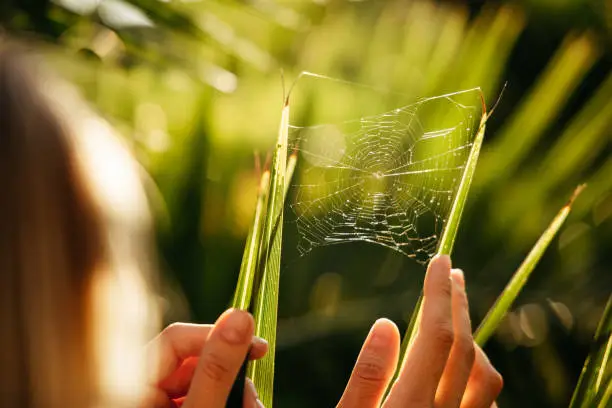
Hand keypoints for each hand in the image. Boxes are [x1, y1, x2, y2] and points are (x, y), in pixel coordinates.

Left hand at [142, 309, 267, 407]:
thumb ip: (216, 369)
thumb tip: (240, 316)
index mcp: (130, 382)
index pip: (177, 337)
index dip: (219, 337)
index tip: (258, 348)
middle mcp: (140, 389)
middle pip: (193, 361)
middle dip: (231, 375)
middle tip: (253, 399)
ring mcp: (154, 402)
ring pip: (201, 381)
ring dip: (233, 392)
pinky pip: (199, 396)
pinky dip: (223, 401)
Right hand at [337, 255, 502, 407]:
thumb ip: (368, 377)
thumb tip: (385, 323)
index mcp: (411, 405)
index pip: (435, 336)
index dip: (439, 294)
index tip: (439, 262)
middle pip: (464, 348)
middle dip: (458, 304)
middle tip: (452, 273)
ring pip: (485, 377)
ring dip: (471, 340)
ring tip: (454, 319)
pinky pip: (488, 404)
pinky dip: (478, 376)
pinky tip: (461, 368)